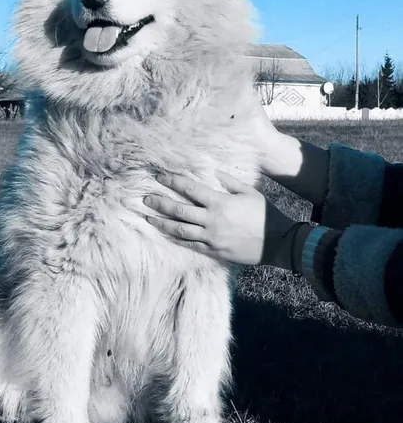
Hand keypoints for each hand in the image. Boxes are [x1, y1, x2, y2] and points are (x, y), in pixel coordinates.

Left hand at [143, 172, 306, 268]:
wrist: (278, 242)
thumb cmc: (265, 214)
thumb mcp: (250, 193)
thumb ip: (230, 182)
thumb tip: (215, 172)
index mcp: (220, 203)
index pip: (190, 189)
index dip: (173, 181)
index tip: (160, 176)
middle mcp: (211, 220)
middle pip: (178, 210)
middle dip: (160, 203)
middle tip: (145, 198)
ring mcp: (211, 237)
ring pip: (179, 230)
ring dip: (162, 223)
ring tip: (148, 217)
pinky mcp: (213, 250)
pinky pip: (190, 244)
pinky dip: (176, 239)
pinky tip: (166, 234)